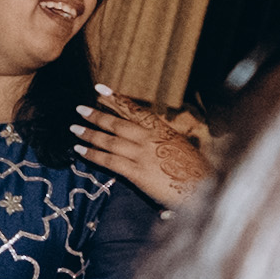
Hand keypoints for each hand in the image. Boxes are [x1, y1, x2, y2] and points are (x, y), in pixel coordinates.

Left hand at [78, 87, 210, 206]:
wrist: (205, 190)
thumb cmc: (196, 172)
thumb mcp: (181, 148)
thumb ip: (163, 141)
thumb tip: (150, 137)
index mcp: (163, 130)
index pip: (136, 110)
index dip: (116, 99)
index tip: (100, 89)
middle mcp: (151, 139)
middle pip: (118, 123)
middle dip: (96, 115)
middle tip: (79, 109)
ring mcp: (143, 155)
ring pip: (110, 141)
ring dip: (89, 134)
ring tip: (74, 129)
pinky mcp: (138, 173)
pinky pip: (110, 161)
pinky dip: (93, 155)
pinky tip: (80, 151)